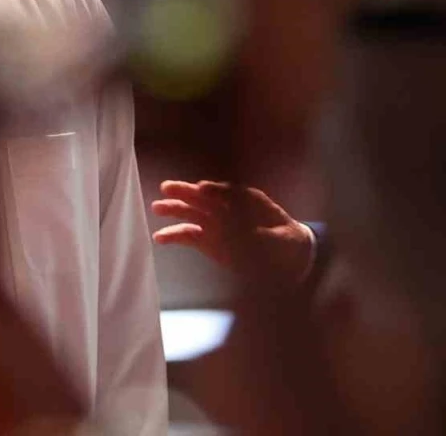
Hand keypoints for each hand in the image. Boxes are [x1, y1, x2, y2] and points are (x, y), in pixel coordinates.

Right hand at [150, 180, 314, 281]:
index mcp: (248, 200)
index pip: (228, 193)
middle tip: (168, 188)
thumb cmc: (287, 240)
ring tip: (157, 206)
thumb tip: (250, 235)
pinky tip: (160, 237)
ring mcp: (217, 224)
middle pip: (205, 198)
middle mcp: (229, 208)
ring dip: (176, 209)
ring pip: (193, 213)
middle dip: (187, 192)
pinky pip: (189, 236)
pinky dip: (175, 235)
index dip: (215, 191)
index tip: (202, 189)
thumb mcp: (283, 238)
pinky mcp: (209, 241)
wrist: (288, 257)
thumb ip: (265, 236)